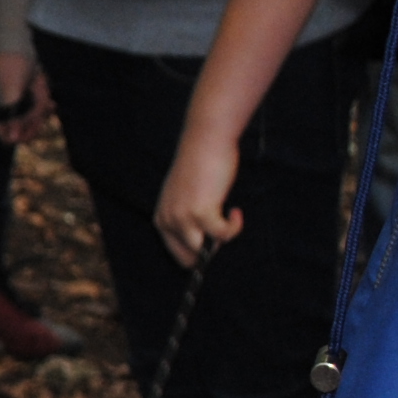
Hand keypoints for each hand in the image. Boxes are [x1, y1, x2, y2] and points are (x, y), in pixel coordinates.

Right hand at [0, 45, 45, 143]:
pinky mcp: (19, 86)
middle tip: (45, 112)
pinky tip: (52, 103)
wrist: (16, 33)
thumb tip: (12, 140)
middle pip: (16, 123)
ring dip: (39, 108)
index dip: (17, 135)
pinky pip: (31, 101)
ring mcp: (8, 94)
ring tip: (49, 103)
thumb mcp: (12, 90)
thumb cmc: (10, 60)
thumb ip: (12, 116)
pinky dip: (41, 101)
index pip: (0, 130)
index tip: (32, 133)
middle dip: (33, 119)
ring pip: (27, 112)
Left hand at [156, 125, 243, 268]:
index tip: (213, 238)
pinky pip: (223, 235)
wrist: (205, 140)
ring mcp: (182, 217)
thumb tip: (209, 244)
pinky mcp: (201, 212)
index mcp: (161, 218)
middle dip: (210, 249)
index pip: (177, 253)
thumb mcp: (186, 197)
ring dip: (222, 238)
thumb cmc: (199, 165)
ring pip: (204, 250)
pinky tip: (236, 211)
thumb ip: (189, 218)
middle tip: (222, 227)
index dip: (198, 252)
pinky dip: (234, 227)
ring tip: (228, 218)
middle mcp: (168, 220)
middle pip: (189, 257)